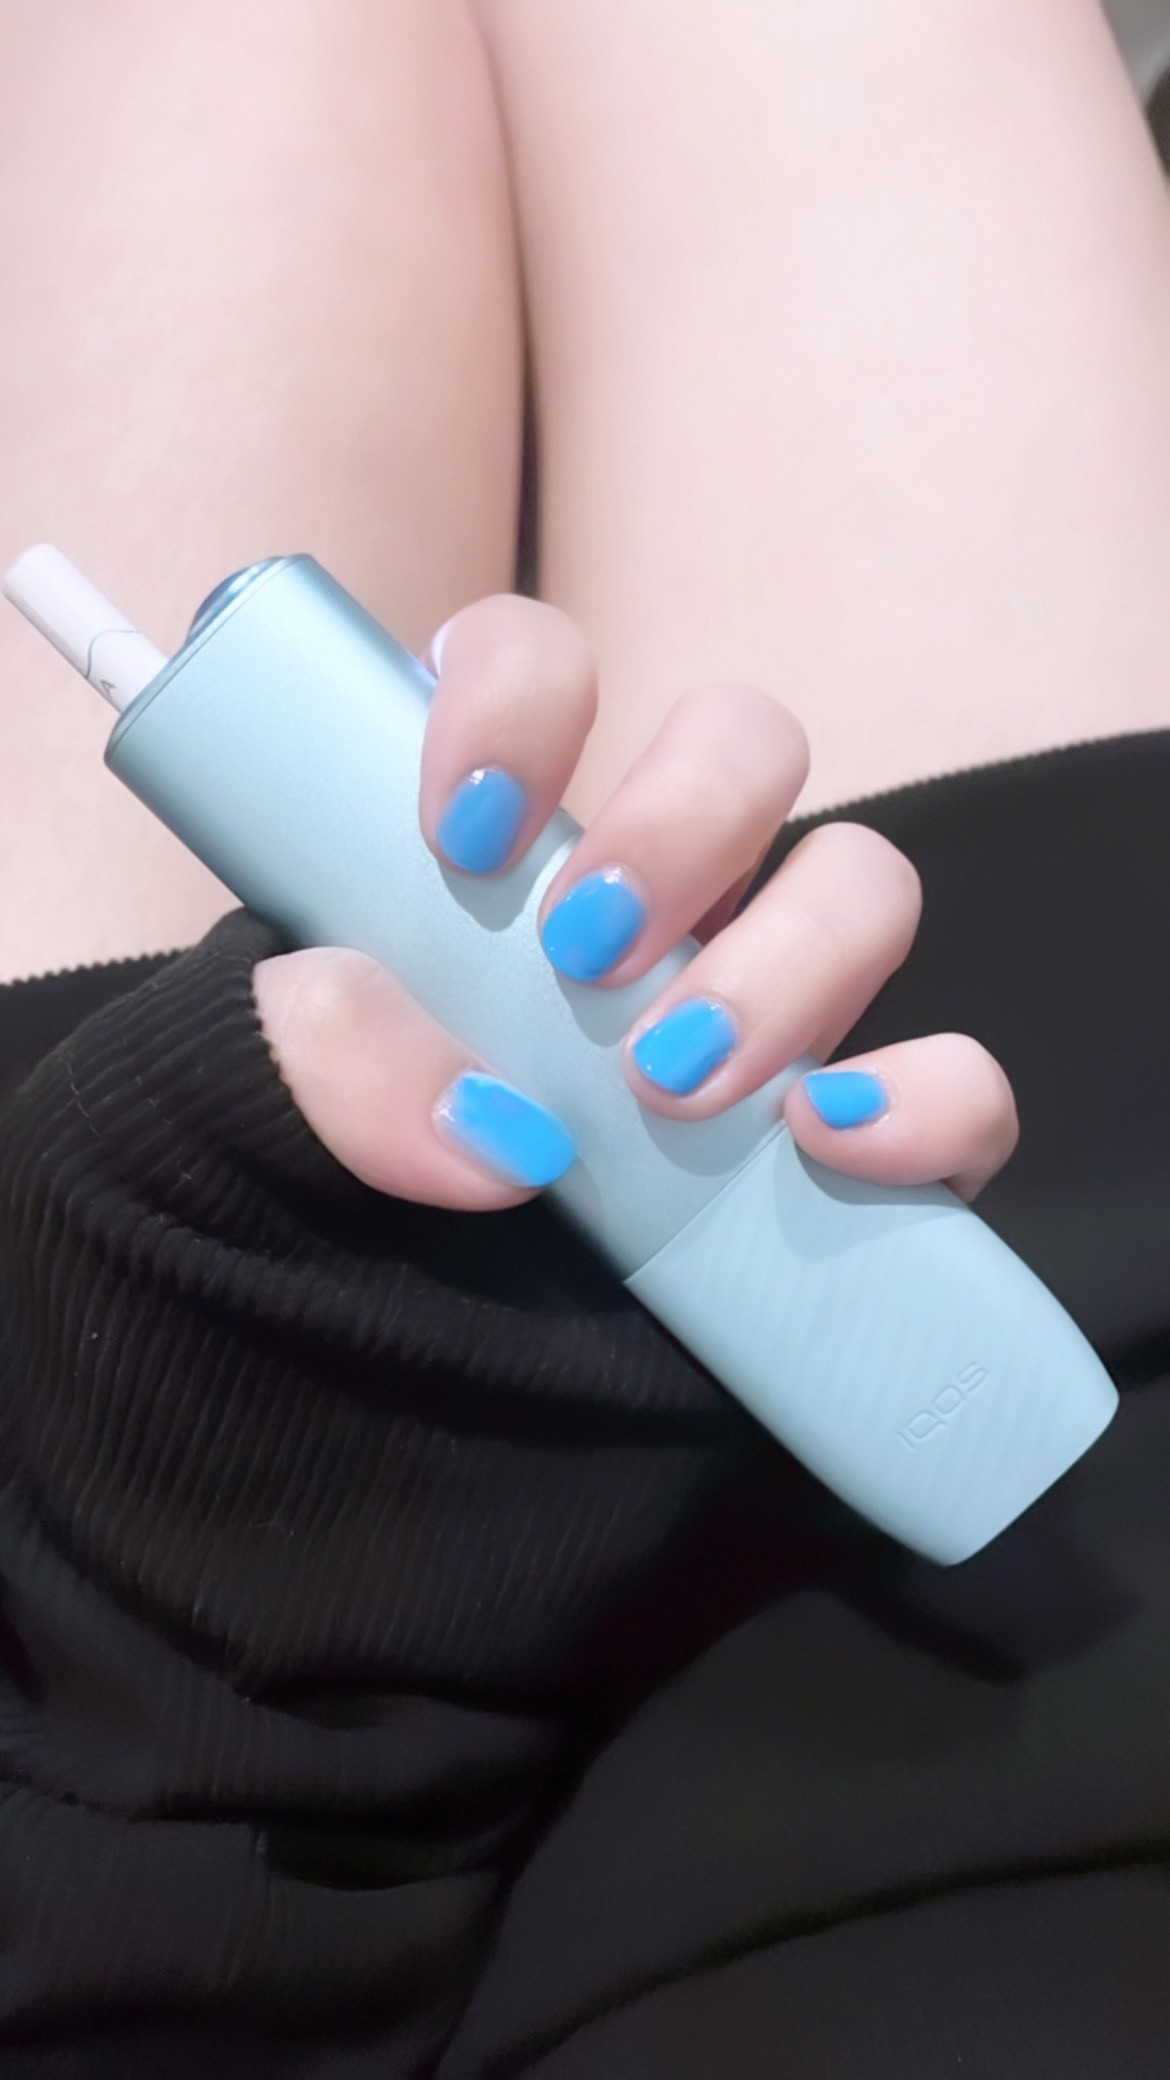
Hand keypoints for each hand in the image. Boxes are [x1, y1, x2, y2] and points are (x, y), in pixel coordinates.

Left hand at [252, 596, 1017, 1208]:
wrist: (385, 1406)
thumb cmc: (308, 1219)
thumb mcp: (250, 1128)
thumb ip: (316, 1066)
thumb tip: (482, 1109)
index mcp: (504, 849)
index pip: (540, 666)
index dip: (518, 697)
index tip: (463, 832)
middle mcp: (652, 903)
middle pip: (745, 743)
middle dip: (683, 817)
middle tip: (584, 950)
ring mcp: (766, 1015)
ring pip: (864, 881)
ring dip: (791, 958)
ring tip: (674, 1077)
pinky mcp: (849, 1147)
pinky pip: (959, 1089)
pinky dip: (929, 1102)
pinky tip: (830, 1142)